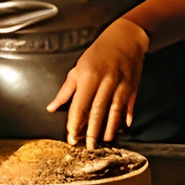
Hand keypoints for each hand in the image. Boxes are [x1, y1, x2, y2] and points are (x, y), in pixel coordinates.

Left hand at [48, 17, 149, 147]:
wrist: (125, 38)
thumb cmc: (98, 53)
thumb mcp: (79, 68)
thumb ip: (66, 90)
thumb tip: (51, 108)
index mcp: (89, 77)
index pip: (80, 105)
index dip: (75, 123)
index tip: (72, 137)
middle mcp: (105, 82)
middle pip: (98, 111)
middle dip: (93, 131)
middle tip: (89, 147)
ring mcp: (121, 84)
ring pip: (115, 111)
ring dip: (110, 128)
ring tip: (105, 140)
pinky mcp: (133, 86)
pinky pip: (128, 105)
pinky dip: (126, 116)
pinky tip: (124, 128)